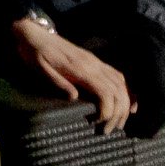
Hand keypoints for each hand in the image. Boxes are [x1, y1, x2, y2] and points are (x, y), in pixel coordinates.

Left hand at [11, 17, 134, 135]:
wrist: (34, 34)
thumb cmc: (35, 54)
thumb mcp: (40, 69)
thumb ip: (57, 82)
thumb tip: (74, 98)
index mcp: (80, 68)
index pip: (104, 91)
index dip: (108, 110)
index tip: (100, 124)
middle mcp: (93, 64)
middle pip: (117, 90)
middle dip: (118, 113)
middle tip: (109, 130)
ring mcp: (96, 62)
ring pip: (120, 83)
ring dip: (124, 104)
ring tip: (119, 123)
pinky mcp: (95, 62)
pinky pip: (117, 76)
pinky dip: (127, 90)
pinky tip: (129, 104)